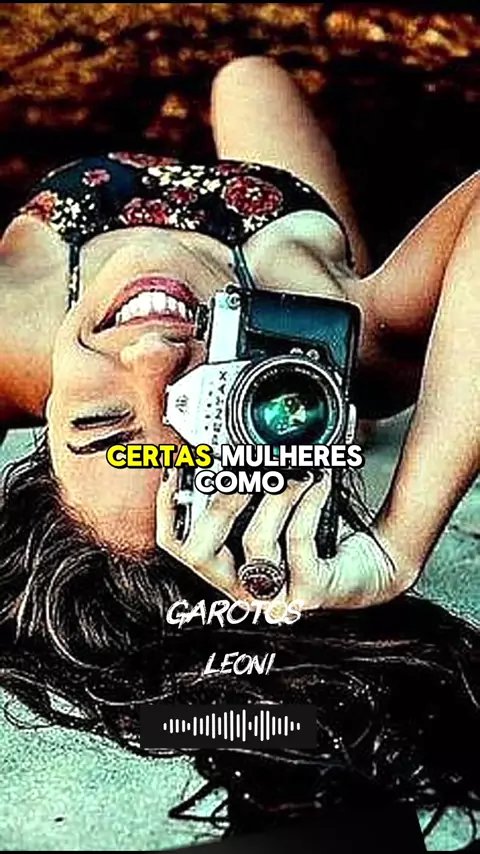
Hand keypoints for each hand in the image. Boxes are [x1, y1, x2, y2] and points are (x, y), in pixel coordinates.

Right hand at [156, 469, 420, 610]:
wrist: (375, 564)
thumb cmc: (319, 537)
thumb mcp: (273, 512)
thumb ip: (245, 492)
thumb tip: (221, 451)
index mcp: (228, 569)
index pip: (177, 544)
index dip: (169, 507)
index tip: (177, 468)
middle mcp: (245, 589)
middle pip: (199, 552)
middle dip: (218, 504)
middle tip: (240, 471)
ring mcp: (276, 596)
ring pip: (255, 541)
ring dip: (275, 497)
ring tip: (297, 471)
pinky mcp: (309, 592)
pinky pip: (298, 539)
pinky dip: (307, 502)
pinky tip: (318, 483)